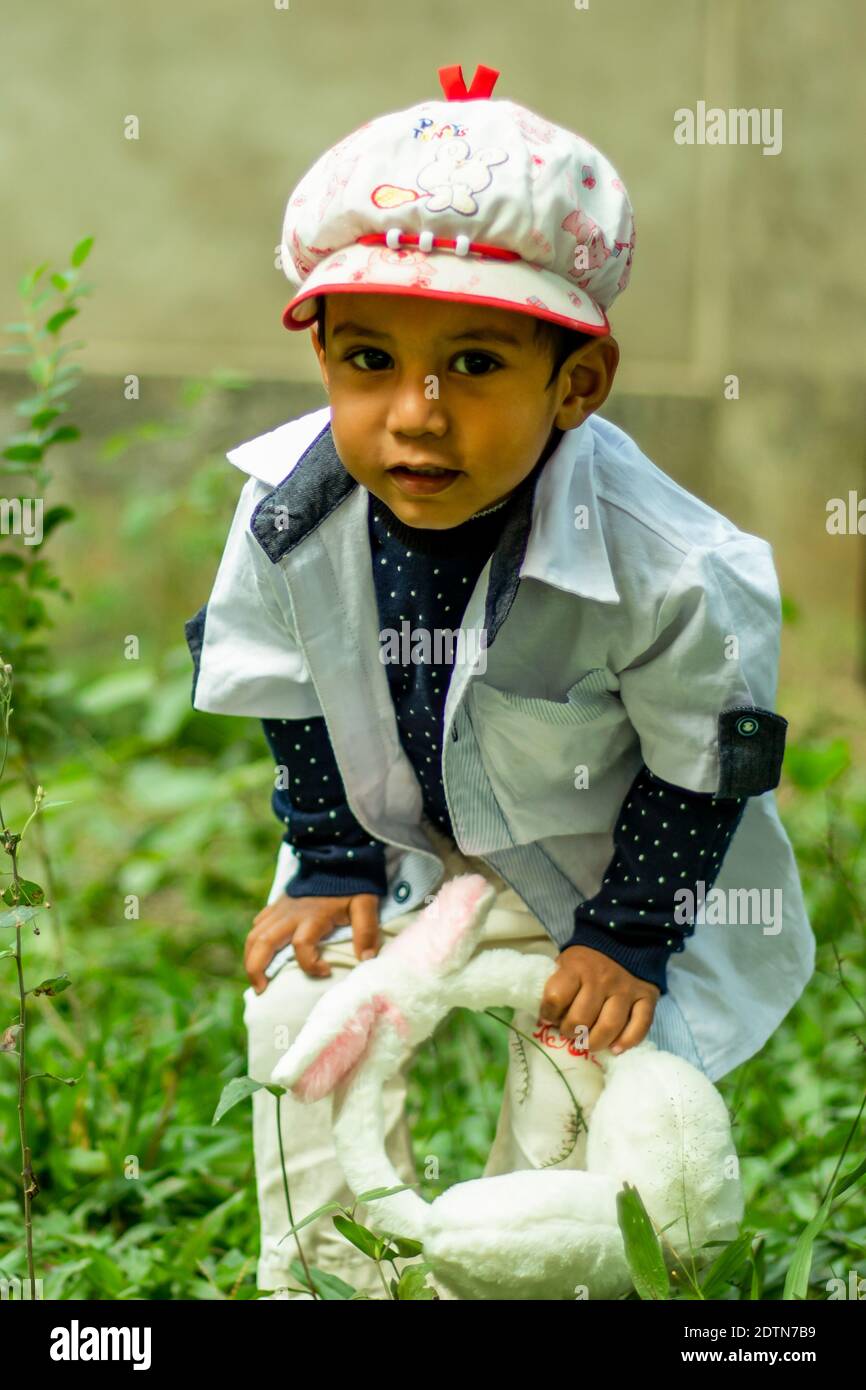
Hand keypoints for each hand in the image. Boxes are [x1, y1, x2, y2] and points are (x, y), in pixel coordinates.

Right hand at [244, 892, 380, 992]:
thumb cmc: (351, 885)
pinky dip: (255, 941)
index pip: (301, 945)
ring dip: (250, 958)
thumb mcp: (365, 905)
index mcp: (312, 916)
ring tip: (256, 980)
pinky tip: (259, 954)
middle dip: (256, 968)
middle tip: (261, 990)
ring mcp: (280, 909)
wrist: (336, 857)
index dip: (311, 965)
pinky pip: (258, 924)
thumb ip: (367, 930)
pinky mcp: (277, 904)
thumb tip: (366, 959)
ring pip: (254, 935)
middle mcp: (290, 914)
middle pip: (263, 943)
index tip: (327, 971)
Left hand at [538, 945, 659, 1056]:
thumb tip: (548, 1019)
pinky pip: (640, 1026)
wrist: (622, 940)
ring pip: (609, 1027)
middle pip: (581, 1019)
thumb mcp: (565, 963)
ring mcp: (626, 989)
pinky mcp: (646, 997)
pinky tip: (615, 1048)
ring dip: (594, 1042)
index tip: (549, 1018)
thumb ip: (557, 986)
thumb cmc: (585, 960)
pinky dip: (627, 1041)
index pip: (556, 998)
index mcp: (577, 968)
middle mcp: (602, 979)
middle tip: (570, 1032)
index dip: (548, 1014)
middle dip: (570, 1032)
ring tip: (588, 1043)